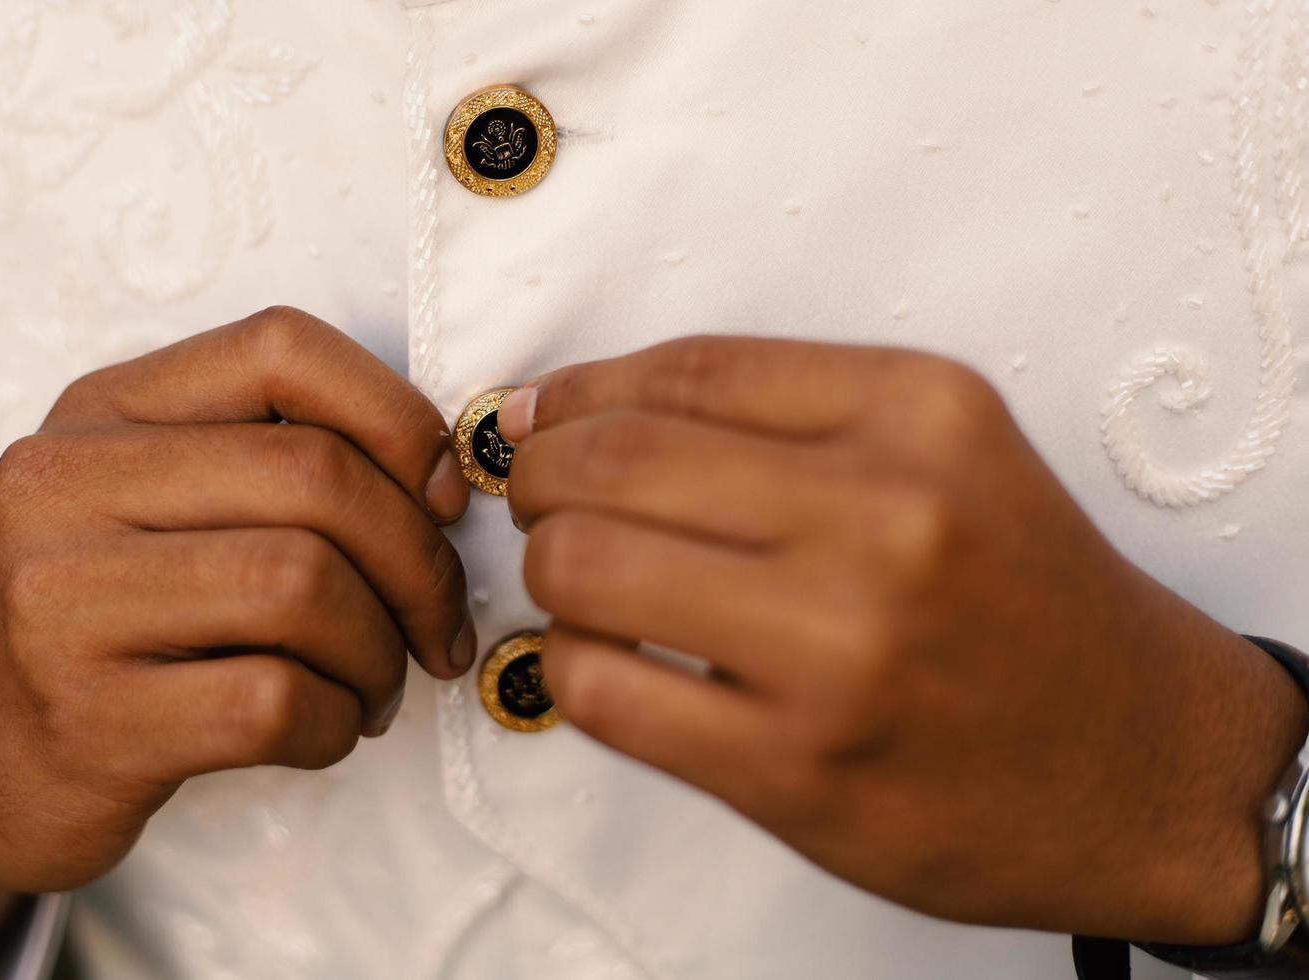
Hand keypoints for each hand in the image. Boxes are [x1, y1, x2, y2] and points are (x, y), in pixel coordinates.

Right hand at [0, 307, 473, 964]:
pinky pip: (274, 702)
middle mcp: (65, 484)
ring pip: (303, 586)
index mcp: (102, 409)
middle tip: (435, 625)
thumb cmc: (108, 619)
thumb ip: (273, 461)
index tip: (444, 497)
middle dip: (419, 562)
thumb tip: (446, 477)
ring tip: (376, 683)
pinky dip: (338, 722)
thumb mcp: (155, 503)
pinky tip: (328, 728)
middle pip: (316, 478)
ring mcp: (61, 601)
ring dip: (380, 650)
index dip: (398, 417)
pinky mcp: (87, 720)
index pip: (282, 348)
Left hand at [500, 336, 1308, 944]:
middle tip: (540, 500)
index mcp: (921, 414)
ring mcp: (839, 651)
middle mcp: (885, 517)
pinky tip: (601, 662)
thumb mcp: (948, 453)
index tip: (542, 415)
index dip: (580, 391)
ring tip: (577, 583)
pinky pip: (598, 690)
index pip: (684, 371)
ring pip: (583, 568)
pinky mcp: (797, 769)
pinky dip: (566, 666)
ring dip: (548, 570)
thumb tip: (578, 407)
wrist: (1140, 763)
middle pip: (611, 461)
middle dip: (539, 476)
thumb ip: (782, 416)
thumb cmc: (1026, 601)